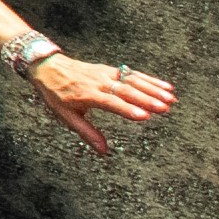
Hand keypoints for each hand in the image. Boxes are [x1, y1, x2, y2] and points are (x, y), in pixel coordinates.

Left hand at [21, 48, 177, 141]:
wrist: (47, 66)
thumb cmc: (56, 95)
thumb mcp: (66, 116)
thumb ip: (87, 133)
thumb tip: (104, 151)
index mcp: (86, 95)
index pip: (110, 102)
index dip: (127, 109)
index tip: (145, 116)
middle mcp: (98, 82)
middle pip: (125, 90)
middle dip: (146, 99)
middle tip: (164, 108)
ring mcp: (106, 74)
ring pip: (132, 80)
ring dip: (153, 88)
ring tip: (171, 98)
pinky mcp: (110, 69)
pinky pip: (132, 73)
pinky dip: (149, 79)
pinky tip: (165, 86)